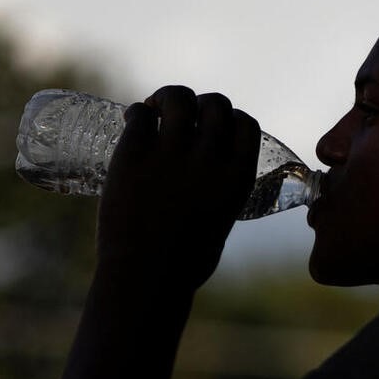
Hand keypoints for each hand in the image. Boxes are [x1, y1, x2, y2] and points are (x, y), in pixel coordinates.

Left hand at [96, 85, 260, 289]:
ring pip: (177, 98)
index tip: (214, 125)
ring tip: (155, 109)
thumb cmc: (182, 264)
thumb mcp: (218, 224)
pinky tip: (133, 121)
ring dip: (167, 98)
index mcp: (237, 178)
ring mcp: (171, 154)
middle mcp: (209, 159)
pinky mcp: (135, 155)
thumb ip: (216, 194)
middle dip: (199, 103)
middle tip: (180, 115)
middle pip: (214, 103)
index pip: (245, 124)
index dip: (230, 118)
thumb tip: (201, 180)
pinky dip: (137, 113)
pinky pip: (140, 114)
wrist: (145, 279)